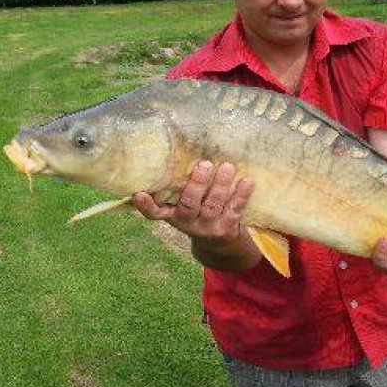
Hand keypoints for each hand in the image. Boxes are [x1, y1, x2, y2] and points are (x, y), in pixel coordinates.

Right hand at [131, 161, 254, 247]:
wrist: (219, 242)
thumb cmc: (197, 210)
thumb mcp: (182, 202)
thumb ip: (178, 184)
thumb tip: (179, 144)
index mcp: (172, 214)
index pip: (154, 212)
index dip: (146, 205)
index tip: (139, 194)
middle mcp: (187, 222)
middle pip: (189, 205)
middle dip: (197, 185)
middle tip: (205, 164)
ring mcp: (208, 226)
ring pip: (212, 206)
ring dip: (220, 186)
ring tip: (227, 167)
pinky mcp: (227, 227)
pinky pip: (234, 210)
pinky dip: (241, 195)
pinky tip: (247, 181)